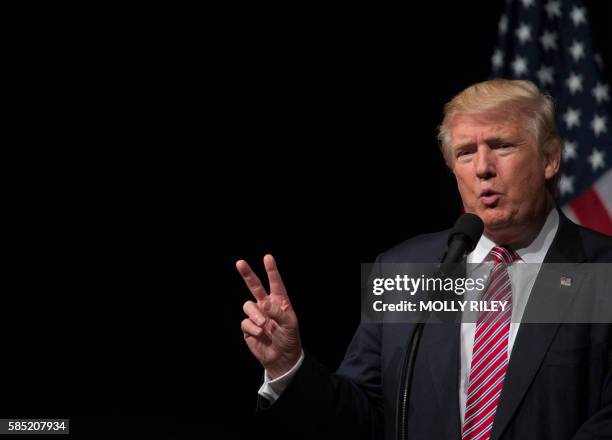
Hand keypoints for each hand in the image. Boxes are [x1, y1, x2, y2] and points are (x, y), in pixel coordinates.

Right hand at [237, 254, 301, 378]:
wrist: (281, 358)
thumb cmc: (289, 339)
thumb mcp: (290, 324)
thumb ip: (278, 312)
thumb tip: (263, 303)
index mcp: (280, 302)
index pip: (275, 283)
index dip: (271, 270)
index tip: (267, 257)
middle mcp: (266, 306)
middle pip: (254, 286)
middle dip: (247, 274)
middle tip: (239, 262)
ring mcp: (256, 316)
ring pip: (248, 306)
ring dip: (255, 315)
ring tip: (264, 325)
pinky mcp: (248, 328)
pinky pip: (245, 322)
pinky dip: (252, 328)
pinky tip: (260, 334)